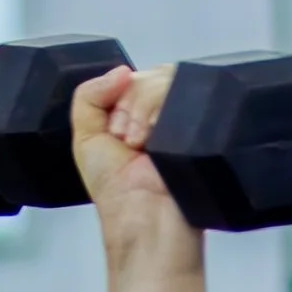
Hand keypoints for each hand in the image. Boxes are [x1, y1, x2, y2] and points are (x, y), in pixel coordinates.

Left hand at [70, 61, 192, 264]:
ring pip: (165, 79)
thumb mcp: (86, 138)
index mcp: (143, 116)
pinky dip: (159, 109)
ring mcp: (188, 118)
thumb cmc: (117, 192)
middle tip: (127, 142)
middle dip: (129, 105)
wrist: (145, 221)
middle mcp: (168, 114)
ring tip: (140, 146)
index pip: (135, 79)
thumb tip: (124, 70)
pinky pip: (184, 90)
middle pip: (150, 76)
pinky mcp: (204, 123)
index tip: (115, 133)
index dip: (119, 98)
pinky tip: (156, 141)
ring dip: (142, 109)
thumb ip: (88, 96)